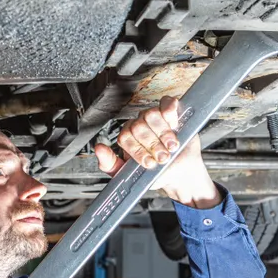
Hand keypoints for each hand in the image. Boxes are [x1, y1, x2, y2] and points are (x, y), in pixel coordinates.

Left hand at [94, 96, 221, 208]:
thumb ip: (110, 164)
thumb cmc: (155, 172)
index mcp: (127, 137)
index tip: (149, 163)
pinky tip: (175, 124)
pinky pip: (166, 103)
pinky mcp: (170, 111)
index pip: (125, 137)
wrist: (179, 172)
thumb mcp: (130, 174)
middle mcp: (138, 125)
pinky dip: (170, 112)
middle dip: (153, 145)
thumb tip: (98, 149)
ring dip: (163, 133)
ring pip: (151, 115)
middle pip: (138, 126)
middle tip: (163, 158)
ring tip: (172, 147)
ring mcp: (153, 117)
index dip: (137, 150)